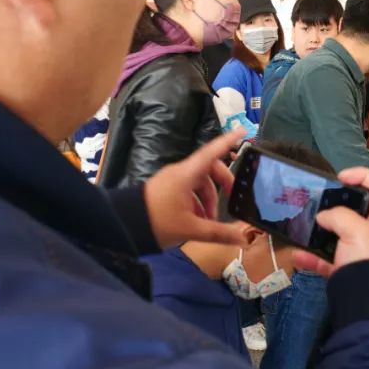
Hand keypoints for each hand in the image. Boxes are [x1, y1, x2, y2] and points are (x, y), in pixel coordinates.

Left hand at [143, 130, 246, 248]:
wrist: (124, 226)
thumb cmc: (158, 221)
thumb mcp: (191, 229)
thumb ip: (218, 232)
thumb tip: (243, 237)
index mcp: (186, 174)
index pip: (212, 152)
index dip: (228, 141)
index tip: (243, 131)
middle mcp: (180, 172)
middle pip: (209, 169)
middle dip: (222, 184)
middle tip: (232, 198)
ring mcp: (172, 180)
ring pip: (199, 182)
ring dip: (208, 199)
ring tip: (210, 221)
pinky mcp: (165, 189)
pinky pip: (188, 190)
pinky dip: (197, 202)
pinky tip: (198, 220)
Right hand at [292, 167, 368, 274]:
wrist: (368, 303)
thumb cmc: (368, 258)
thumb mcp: (356, 229)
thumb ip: (338, 216)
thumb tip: (323, 217)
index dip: (362, 175)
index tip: (340, 177)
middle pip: (358, 210)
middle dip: (337, 204)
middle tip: (320, 200)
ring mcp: (360, 253)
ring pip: (339, 236)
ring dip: (321, 231)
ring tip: (305, 224)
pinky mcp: (346, 271)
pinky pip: (327, 260)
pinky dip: (312, 258)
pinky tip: (298, 255)